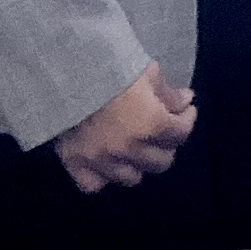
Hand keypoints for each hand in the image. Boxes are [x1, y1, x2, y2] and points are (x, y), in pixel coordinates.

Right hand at [54, 64, 196, 193]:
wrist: (63, 69)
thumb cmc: (109, 65)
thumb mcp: (146, 71)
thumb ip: (168, 92)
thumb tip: (186, 102)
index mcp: (152, 124)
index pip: (182, 133)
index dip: (187, 120)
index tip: (185, 111)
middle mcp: (130, 149)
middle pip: (161, 162)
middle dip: (166, 145)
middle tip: (161, 131)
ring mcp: (101, 160)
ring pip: (131, 178)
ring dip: (137, 164)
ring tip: (134, 149)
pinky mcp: (75, 164)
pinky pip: (94, 184)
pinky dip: (102, 176)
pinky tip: (105, 163)